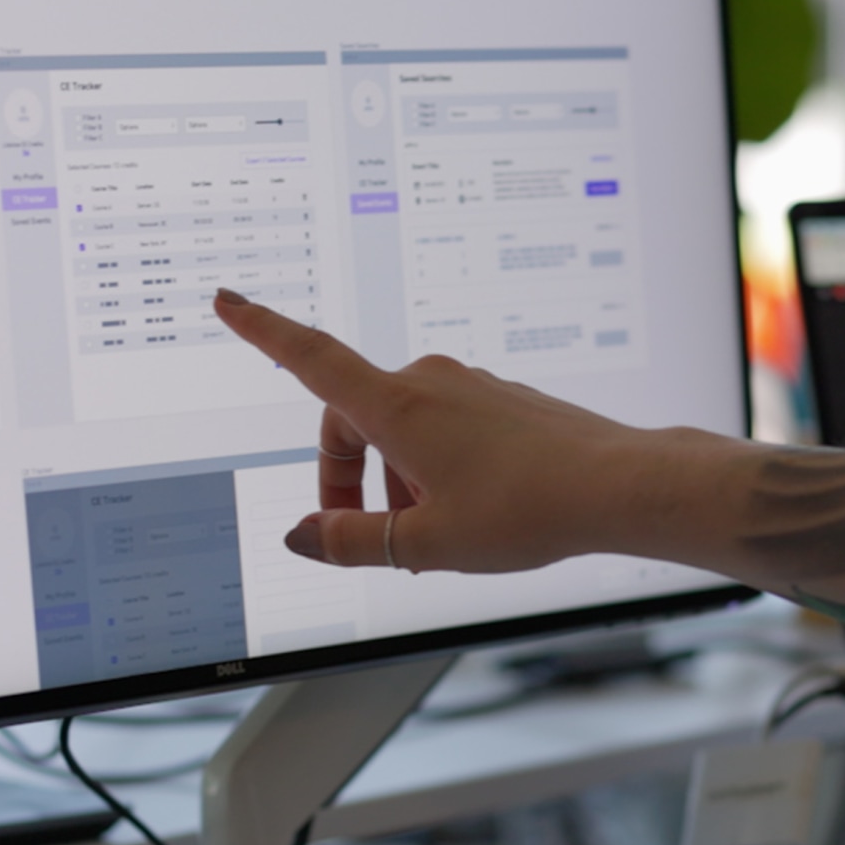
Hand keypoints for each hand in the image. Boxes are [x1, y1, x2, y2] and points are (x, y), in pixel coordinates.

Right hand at [212, 291, 741, 574]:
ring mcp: (471, 388)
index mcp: (398, 407)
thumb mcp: (425, 543)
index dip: (262, 331)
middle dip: (346, 476)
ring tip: (431, 536)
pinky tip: (468, 513)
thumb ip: (352, 540)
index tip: (228, 301)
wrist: (616, 487)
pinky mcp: (503, 400)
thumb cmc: (527, 510)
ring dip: (397, 479)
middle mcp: (431, 383)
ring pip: (405, 430)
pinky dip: (435, 468)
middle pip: (355, 417)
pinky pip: (447, 429)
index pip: (309, 359)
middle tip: (368, 537)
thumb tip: (301, 535)